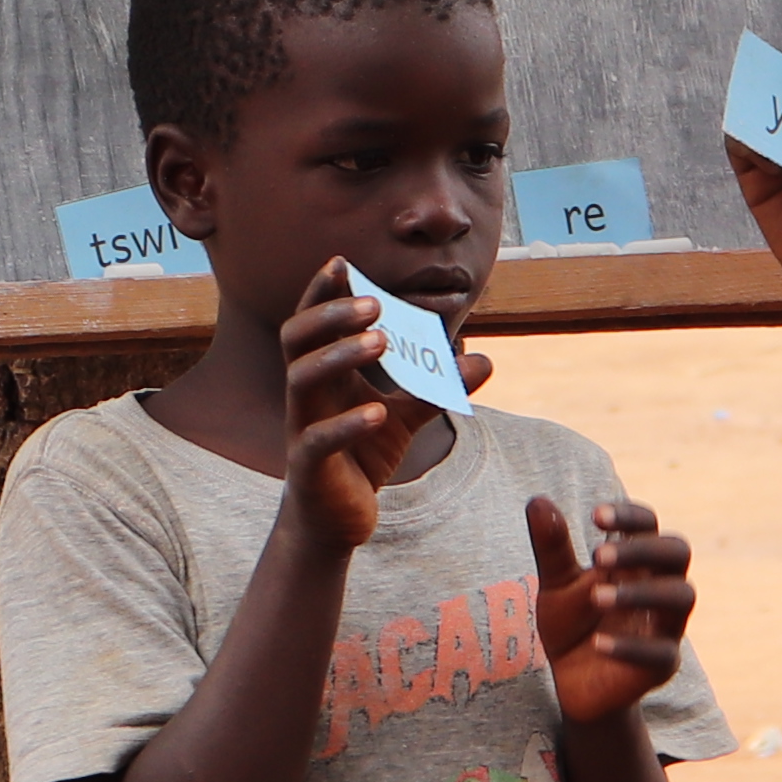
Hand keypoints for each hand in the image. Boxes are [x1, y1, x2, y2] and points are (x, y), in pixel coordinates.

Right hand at [275, 270, 412, 549]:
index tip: (342, 262)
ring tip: (380, 340)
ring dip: (339, 354)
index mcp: (323, 374)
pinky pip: (318, 439)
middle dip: (330, 314)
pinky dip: (347, 423)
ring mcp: (301, 427)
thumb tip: (486, 359)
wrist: (339, 518)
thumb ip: (438, 387)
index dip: (322, 291)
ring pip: (301, 379)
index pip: (311, 320)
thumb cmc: (362, 456)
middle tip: (374, 302)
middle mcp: (305, 393)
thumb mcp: (406, 416)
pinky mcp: (308, 466)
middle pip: (295, 338)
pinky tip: (378, 412)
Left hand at [527, 494, 694, 723]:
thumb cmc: (571, 623)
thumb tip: (537, 501)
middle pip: (678, 551)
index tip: (596, 515)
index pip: (649, 524)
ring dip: (641, 592)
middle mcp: (659, 586)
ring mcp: (665, 625)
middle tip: (600, 555)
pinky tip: (598, 643)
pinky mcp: (662, 665)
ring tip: (597, 597)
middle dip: (643, 549)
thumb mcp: (555, 583)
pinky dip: (631, 646)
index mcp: (635, 561)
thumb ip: (551, 546)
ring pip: (680, 596)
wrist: (570, 683)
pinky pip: (661, 652)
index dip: (630, 516)